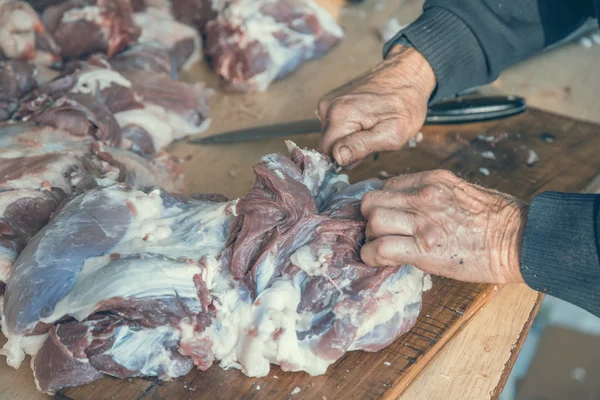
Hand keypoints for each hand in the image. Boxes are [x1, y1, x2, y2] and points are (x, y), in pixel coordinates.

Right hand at [317, 45, 435, 166]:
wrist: (407, 74)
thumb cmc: (405, 103)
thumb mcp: (392, 133)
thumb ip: (362, 147)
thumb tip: (338, 158)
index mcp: (340, 116)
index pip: (328, 155)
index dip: (348, 161)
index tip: (367, 152)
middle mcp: (328, 107)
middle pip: (330, 146)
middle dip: (351, 150)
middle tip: (375, 141)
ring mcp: (329, 102)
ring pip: (335, 137)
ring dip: (353, 140)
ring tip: (375, 130)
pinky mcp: (333, 101)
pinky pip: (337, 125)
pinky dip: (353, 129)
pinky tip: (369, 122)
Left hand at [360, 170, 527, 283]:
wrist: (520, 241)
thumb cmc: (498, 218)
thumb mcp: (462, 191)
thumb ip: (432, 193)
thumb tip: (408, 204)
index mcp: (433, 180)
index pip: (388, 185)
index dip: (382, 202)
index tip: (386, 215)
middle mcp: (424, 197)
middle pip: (373, 201)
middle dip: (369, 218)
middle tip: (378, 231)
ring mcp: (423, 224)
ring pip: (373, 223)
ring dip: (370, 237)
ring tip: (380, 246)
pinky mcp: (424, 250)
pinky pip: (381, 248)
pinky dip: (371, 255)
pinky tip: (377, 259)